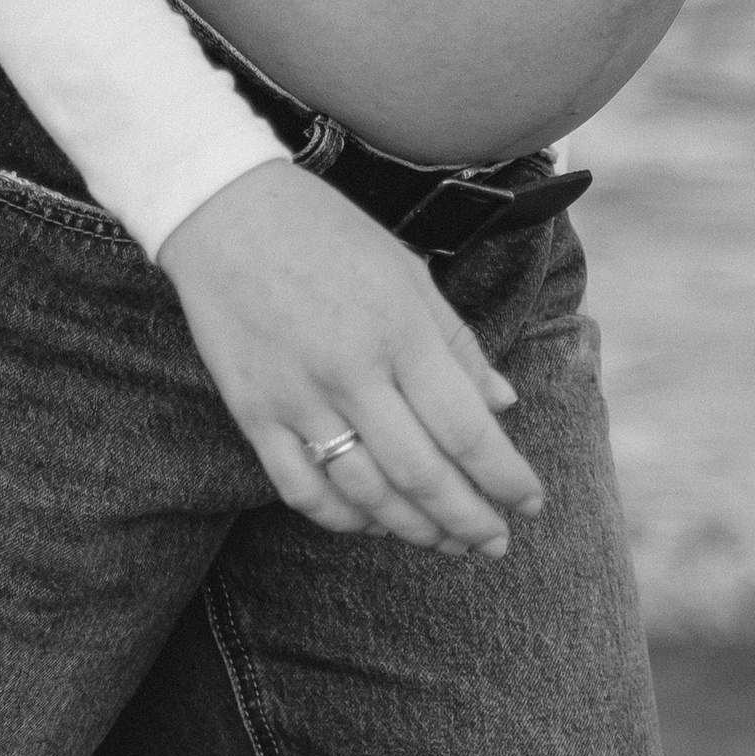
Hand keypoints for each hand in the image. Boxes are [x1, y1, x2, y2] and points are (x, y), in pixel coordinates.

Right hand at [157, 160, 546, 556]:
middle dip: (468, 519)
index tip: (531, 503)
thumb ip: (456, 342)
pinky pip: (300, 488)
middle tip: (494, 544)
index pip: (466, 429)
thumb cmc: (326, 232)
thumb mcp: (407, 270)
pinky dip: (341, 517)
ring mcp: (297, 397)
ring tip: (444, 542)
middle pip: (422, 474)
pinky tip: (371, 522)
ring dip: (412, 528)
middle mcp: (352, 372)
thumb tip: (501, 405)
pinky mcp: (253, 412)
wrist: (223, 211)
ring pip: (365, 492)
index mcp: (400, 330)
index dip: (505, 477)